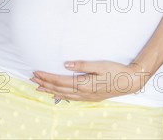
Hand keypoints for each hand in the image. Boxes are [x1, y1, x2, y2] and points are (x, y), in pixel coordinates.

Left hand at [30, 60, 147, 101]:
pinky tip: (56, 93)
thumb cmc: (116, 70)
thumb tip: (65, 64)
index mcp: (85, 84)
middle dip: (44, 84)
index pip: (60, 81)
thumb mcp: (100, 64)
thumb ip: (82, 65)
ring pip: (64, 94)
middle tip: (32, 78)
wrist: (130, 82)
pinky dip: (60, 95)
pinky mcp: (90, 97)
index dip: (47, 77)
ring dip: (50, 90)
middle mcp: (84, 92)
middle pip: (59, 89)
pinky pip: (71, 97)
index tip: (36, 72)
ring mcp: (87, 96)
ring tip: (39, 87)